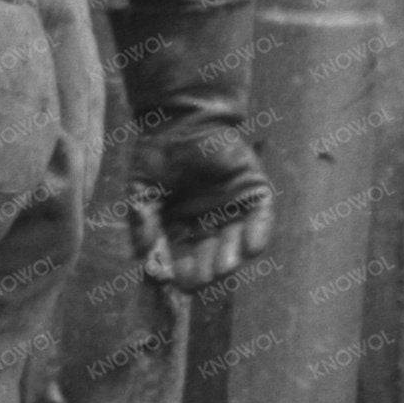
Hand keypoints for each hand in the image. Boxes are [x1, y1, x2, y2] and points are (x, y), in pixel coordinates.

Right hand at [110, 0, 269, 291]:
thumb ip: (143, 226)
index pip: (183, 259)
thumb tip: (147, 266)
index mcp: (182, 228)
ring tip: (223, 268)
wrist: (182, 118)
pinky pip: (261, 219)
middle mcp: (210, 224)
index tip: (173, 283)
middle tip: (200, 280)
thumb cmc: (157, 155)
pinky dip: (258, 234)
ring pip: (236, 244)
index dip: (179, 272)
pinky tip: (249, 248)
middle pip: (210, 256)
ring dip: (230, 258)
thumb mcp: (142, 194)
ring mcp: (234, 209)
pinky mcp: (254, 192)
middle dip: (205, 270)